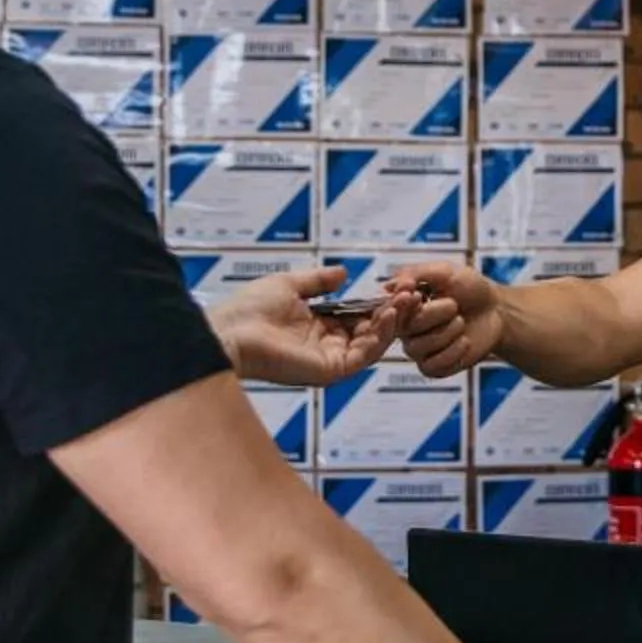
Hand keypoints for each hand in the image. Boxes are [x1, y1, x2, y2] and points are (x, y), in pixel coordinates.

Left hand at [207, 264, 406, 385]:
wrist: (230, 332)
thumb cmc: (249, 309)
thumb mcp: (289, 284)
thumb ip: (318, 280)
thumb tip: (343, 272)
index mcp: (319, 327)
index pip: (360, 316)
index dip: (380, 302)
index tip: (399, 285)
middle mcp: (327, 346)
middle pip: (372, 331)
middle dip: (395, 311)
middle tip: (412, 292)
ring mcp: (330, 360)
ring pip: (374, 344)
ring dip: (393, 322)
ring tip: (406, 299)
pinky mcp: (330, 370)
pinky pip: (364, 355)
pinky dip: (380, 335)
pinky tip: (388, 313)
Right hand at [394, 260, 504, 375]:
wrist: (496, 310)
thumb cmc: (469, 288)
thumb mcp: (445, 272)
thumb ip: (417, 274)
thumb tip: (391, 285)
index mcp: (404, 305)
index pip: (389, 309)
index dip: (402, 304)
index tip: (418, 295)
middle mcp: (406, 329)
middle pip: (406, 328)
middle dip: (434, 314)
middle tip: (454, 305)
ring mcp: (419, 349)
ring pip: (418, 349)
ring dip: (447, 333)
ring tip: (461, 322)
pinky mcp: (434, 366)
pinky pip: (432, 367)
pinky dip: (452, 353)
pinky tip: (465, 341)